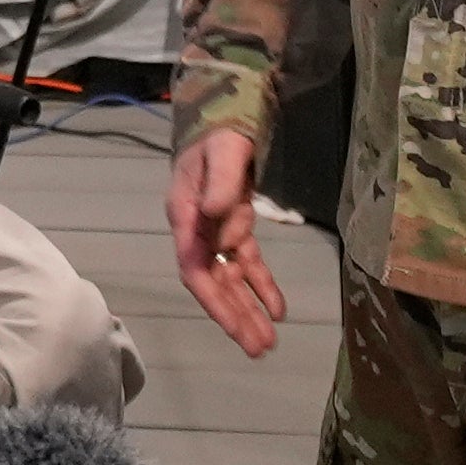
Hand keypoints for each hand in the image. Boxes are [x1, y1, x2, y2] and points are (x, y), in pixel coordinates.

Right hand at [166, 125, 288, 358]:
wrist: (225, 115)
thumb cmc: (219, 131)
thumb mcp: (223, 150)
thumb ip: (220, 181)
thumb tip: (215, 215)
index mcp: (186, 216)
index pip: (195, 268)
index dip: (214, 300)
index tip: (234, 326)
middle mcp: (198, 230)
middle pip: (214, 283)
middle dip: (235, 317)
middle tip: (259, 348)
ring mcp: (216, 232)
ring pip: (231, 280)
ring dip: (248, 310)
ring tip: (267, 342)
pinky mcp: (235, 228)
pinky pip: (248, 264)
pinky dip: (263, 287)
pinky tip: (279, 310)